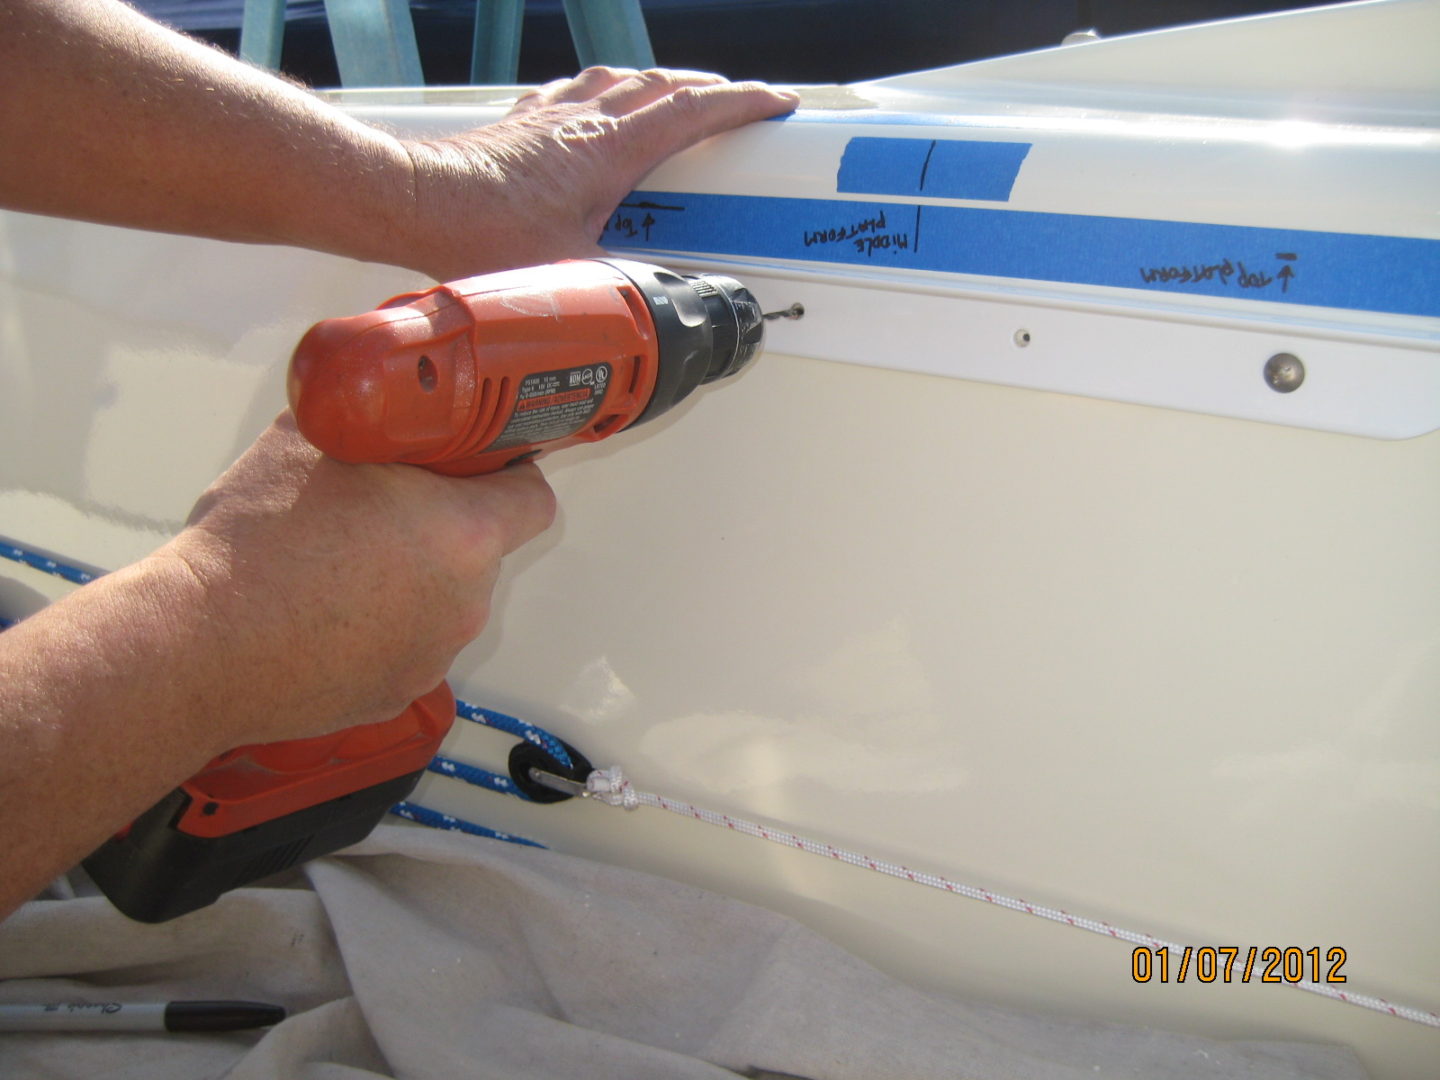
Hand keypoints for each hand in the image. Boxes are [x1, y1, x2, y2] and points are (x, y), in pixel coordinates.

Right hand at [161, 412, 555, 746]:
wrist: (196, 645)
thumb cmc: (257, 544)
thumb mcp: (312, 439)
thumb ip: (368, 419)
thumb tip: (374, 404)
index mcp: (464, 533)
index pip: (533, 499)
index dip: (509, 476)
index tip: (477, 466)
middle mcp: (466, 602)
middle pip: (480, 551)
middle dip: (441, 527)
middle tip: (378, 508)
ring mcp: (434, 655)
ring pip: (440, 600)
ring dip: (408, 579)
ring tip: (334, 563)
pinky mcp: (396, 693)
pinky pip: (404, 644)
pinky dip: (378, 628)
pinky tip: (322, 612)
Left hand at [395, 67, 798, 280]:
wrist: (413, 201)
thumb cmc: (480, 233)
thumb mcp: (571, 275)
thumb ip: (622, 289)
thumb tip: (658, 311)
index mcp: (611, 151)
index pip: (694, 113)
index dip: (744, 105)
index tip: (777, 103)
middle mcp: (585, 122)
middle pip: (664, 86)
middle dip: (711, 91)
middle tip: (737, 103)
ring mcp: (552, 117)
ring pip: (620, 81)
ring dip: (658, 84)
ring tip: (677, 96)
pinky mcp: (521, 124)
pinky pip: (574, 92)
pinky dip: (601, 93)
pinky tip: (594, 106)